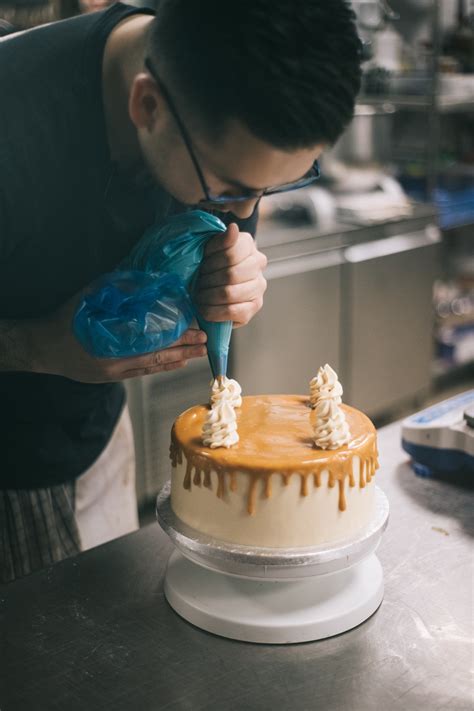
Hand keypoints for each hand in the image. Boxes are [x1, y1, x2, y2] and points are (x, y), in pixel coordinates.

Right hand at [25, 295, 206, 382]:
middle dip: (183, 350)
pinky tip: (176, 363)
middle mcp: (116, 362)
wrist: (42, 348)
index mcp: (111, 343)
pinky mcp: (112, 377)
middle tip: (205, 343)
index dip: (176, 337)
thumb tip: (143, 283)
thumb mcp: (87, 298)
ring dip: (177, 360)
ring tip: (197, 354)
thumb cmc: (65, 320)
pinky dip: (161, 367)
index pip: (152, 341)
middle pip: (157, 357)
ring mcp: (114, 372)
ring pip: (152, 367)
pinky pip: (142, 372)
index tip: (195, 330)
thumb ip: (115, 291)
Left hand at [196, 223, 266, 327]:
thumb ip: (219, 240)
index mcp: (247, 244)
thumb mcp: (208, 249)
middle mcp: (258, 263)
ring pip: (230, 293)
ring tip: (198, 296)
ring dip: (208, 296)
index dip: (211, 262)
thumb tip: (233, 228)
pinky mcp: (255, 306)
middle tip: (197, 283)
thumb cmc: (206, 264)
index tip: (200, 266)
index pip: (231, 254)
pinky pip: (233, 311)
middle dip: (208, 281)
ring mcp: (259, 286)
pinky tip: (205, 309)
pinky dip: (214, 312)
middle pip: (231, 274)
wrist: (210, 284)